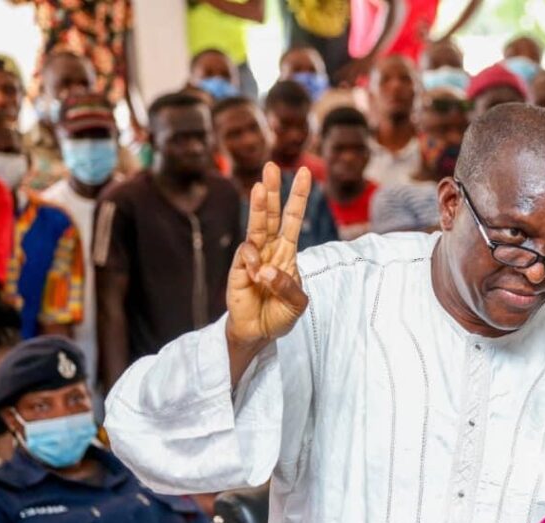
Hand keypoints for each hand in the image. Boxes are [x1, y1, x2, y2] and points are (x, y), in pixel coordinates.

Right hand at [226, 162, 310, 352]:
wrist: (258, 333)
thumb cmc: (279, 315)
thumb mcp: (297, 304)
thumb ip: (288, 287)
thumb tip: (265, 270)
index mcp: (287, 252)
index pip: (292, 219)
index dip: (298, 197)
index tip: (306, 173)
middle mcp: (270, 250)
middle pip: (270, 214)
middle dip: (272, 190)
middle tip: (271, 166)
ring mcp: (253, 258)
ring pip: (255, 226)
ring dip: (258, 205)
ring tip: (259, 187)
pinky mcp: (238, 269)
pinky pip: (246, 255)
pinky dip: (253, 261)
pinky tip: (256, 275)